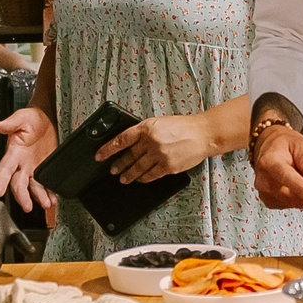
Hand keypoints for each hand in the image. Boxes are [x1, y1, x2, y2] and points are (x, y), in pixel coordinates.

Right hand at [0, 108, 58, 219]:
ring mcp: (33, 169)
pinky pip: (45, 185)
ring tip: (46, 204)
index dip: (1, 180)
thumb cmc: (32, 119)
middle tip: (27, 206)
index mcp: (14, 152)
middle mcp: (21, 164)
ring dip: (38, 197)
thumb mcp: (22, 117)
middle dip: (22, 196)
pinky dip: (49, 193)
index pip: (5, 168)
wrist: (48, 119)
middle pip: (18, 183)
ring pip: (32, 187)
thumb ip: (11, 123)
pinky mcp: (44, 170)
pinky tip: (53, 199)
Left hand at [96, 114, 213, 182]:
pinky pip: (150, 175)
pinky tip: (140, 179)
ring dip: (129, 175)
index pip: (121, 140)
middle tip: (113, 170)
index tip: (99, 155)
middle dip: (118, 165)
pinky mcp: (168, 166)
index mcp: (146, 128)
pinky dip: (143, 178)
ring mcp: (159, 155)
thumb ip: (144, 132)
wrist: (202, 134)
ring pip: (138, 168)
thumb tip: (128, 143)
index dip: (108, 149)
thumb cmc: (182, 127)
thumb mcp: (159, 123)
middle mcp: (151, 141)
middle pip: (128, 156)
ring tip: (123, 178)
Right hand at [251, 124, 302, 209]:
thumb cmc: (283, 145)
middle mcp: (264, 181)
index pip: (284, 177)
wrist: (269, 149)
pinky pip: (296, 205)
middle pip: (295, 196)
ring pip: (299, 203)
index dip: (299, 186)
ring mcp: (267, 194)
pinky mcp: (272, 202)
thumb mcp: (299, 144)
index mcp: (269, 162)